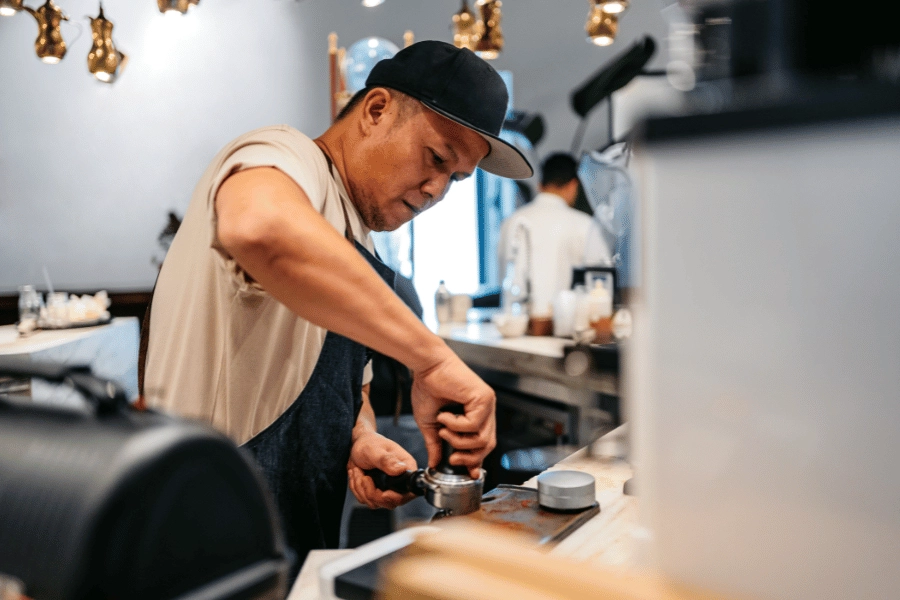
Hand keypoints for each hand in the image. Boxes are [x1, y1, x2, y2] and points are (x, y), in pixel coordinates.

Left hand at [347, 432, 417, 509]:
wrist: (357, 444)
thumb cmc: (369, 443)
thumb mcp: (375, 450)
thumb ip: (387, 460)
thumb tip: (402, 469)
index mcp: (406, 469)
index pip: (409, 493)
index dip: (396, 497)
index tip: (383, 494)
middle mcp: (399, 481)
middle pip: (390, 503)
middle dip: (371, 493)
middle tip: (363, 477)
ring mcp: (388, 488)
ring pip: (374, 503)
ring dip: (361, 488)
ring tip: (357, 470)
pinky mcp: (376, 492)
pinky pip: (364, 500)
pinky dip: (356, 488)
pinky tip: (356, 474)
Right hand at [411, 352, 496, 478]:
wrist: (427, 366)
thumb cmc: (428, 388)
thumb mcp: (431, 424)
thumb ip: (436, 444)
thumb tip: (434, 464)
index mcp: (476, 415)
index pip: (484, 445)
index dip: (476, 461)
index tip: (467, 473)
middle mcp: (485, 410)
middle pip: (488, 446)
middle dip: (469, 457)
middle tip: (452, 457)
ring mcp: (487, 404)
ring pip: (482, 439)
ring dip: (459, 440)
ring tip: (444, 429)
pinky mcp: (484, 398)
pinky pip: (473, 424)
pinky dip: (456, 425)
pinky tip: (445, 415)